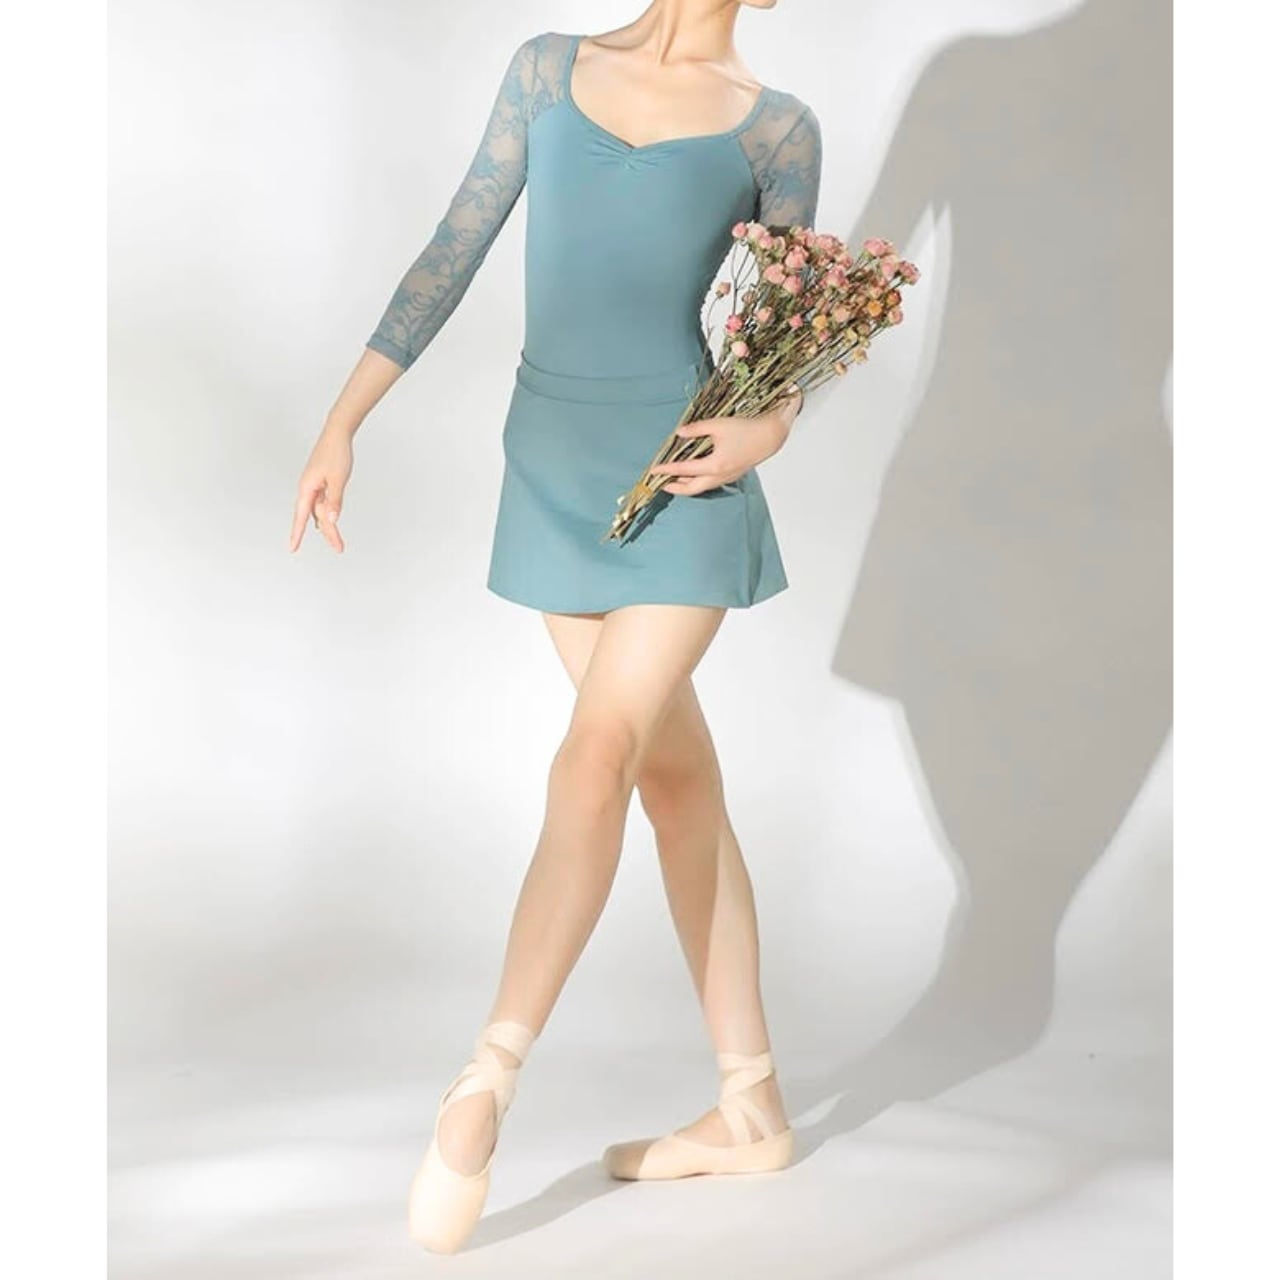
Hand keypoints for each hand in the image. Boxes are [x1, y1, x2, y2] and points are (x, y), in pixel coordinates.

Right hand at [289, 424, 352, 552]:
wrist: (338, 433)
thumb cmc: (336, 453)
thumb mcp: (338, 479)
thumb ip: (334, 501)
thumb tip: (331, 520)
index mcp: (307, 488)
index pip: (300, 516)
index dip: (297, 533)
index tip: (292, 548)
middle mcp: (308, 488)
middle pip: (314, 517)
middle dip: (327, 533)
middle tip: (339, 548)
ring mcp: (314, 485)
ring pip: (320, 511)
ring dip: (329, 526)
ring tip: (338, 542)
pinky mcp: (321, 482)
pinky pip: (323, 503)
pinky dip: (328, 513)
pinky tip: (329, 522)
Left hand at [649, 390, 801, 495]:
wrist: (770, 437)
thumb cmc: (746, 429)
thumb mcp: (718, 425)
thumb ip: (696, 429)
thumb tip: (679, 433)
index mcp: (714, 464)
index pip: (684, 469)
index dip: (667, 469)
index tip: (654, 470)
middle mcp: (719, 476)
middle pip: (691, 489)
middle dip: (674, 487)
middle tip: (661, 482)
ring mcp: (726, 478)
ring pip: (701, 488)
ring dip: (686, 485)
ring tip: (674, 479)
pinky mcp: (731, 476)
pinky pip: (709, 483)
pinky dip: (697, 481)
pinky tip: (692, 474)